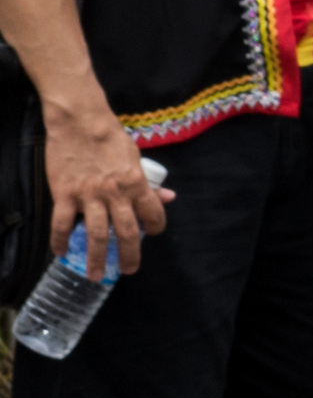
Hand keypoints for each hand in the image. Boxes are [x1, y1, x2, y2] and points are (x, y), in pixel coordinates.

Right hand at [39, 99, 165, 282]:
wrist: (79, 122)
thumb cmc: (110, 138)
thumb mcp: (136, 158)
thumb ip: (150, 182)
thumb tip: (168, 197)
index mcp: (136, 183)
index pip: (152, 214)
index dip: (155, 227)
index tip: (151, 235)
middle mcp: (114, 193)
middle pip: (125, 233)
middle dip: (129, 256)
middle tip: (128, 270)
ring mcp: (87, 196)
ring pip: (94, 235)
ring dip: (96, 258)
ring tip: (95, 275)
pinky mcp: (64, 194)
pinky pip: (61, 224)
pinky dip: (59, 241)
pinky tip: (60, 253)